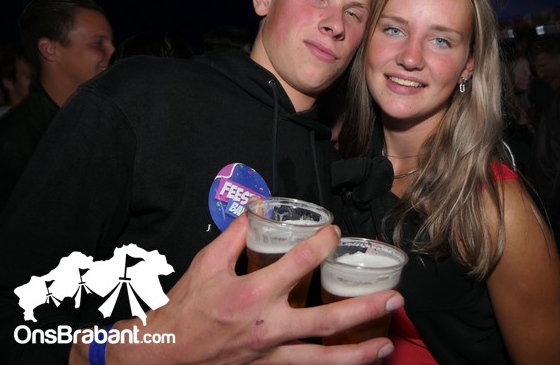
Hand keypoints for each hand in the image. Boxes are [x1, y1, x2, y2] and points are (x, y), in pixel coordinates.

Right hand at [72, 213, 402, 363]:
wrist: (165, 353)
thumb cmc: (185, 308)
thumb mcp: (206, 264)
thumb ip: (235, 235)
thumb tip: (257, 210)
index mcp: (253, 294)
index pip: (300, 263)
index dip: (323, 243)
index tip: (334, 233)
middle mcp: (268, 327)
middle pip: (327, 320)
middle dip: (365, 308)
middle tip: (393, 297)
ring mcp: (270, 354)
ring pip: (323, 358)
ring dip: (359, 352)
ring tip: (386, 345)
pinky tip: (352, 363)